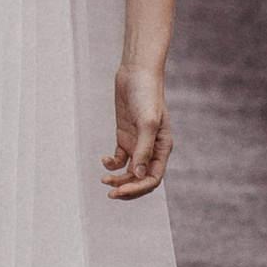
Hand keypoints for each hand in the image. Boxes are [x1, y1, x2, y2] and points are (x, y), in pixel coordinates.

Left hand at [102, 62, 169, 197]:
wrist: (136, 73)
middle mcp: (152, 148)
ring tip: (104, 181)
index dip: (138, 188)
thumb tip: (140, 175)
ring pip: (129, 171)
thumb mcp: (147, 122)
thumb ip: (144, 149)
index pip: (153, 178)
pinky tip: (105, 160)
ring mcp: (137, 143)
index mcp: (163, 148)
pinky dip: (112, 164)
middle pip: (141, 179)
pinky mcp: (125, 136)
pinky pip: (120, 158)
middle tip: (110, 193)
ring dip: (118, 179)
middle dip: (127, 188)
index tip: (121, 190)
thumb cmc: (147, 94)